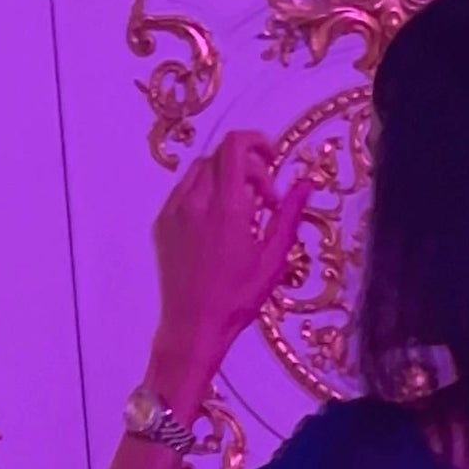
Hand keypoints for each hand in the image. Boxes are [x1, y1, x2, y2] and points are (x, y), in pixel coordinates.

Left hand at [149, 130, 310, 397]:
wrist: (193, 326)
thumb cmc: (238, 299)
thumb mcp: (273, 259)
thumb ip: (289, 215)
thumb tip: (305, 184)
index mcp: (226, 207)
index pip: (235, 146)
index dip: (257, 142)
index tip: (272, 162)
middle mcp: (196, 201)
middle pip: (220, 155)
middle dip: (247, 167)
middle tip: (264, 199)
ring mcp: (174, 210)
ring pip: (200, 170)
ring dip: (225, 178)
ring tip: (241, 210)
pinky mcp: (162, 223)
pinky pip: (184, 190)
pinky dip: (204, 193)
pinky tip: (217, 222)